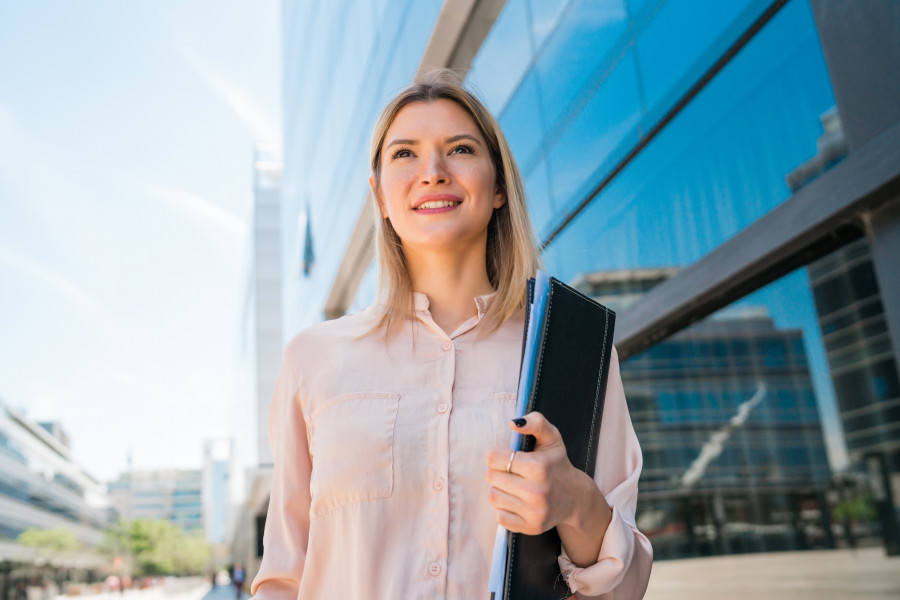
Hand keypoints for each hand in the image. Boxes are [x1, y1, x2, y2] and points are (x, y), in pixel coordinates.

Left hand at [484, 411, 605, 535]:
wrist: (575, 498)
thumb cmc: (557, 463)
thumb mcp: (551, 438)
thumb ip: (535, 422)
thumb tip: (513, 423)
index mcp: (539, 467)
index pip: (493, 458)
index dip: (496, 455)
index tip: (507, 456)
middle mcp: (537, 491)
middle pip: (491, 477)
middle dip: (497, 472)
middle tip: (511, 471)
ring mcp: (535, 512)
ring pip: (493, 497)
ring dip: (500, 489)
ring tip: (514, 486)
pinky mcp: (531, 527)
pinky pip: (500, 516)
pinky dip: (504, 508)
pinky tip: (517, 501)